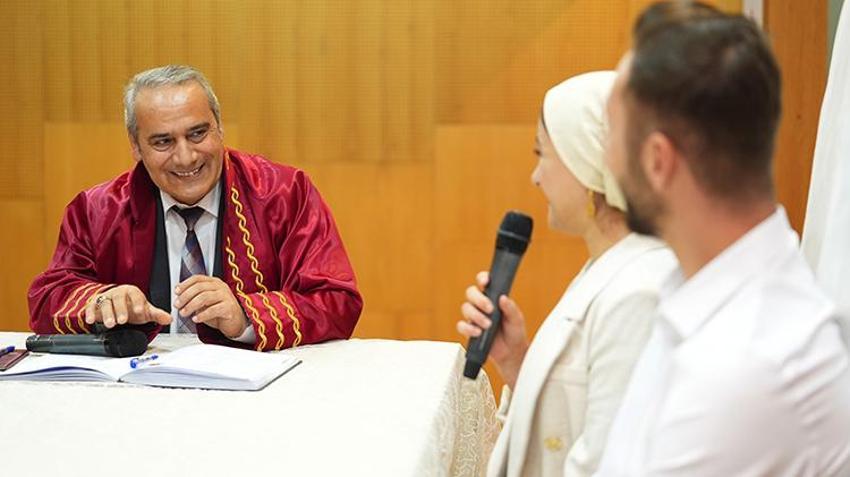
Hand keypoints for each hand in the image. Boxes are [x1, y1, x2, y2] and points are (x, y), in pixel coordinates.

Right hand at [85, 284, 171, 328]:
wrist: (116, 305)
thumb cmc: (131, 306)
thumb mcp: (145, 310)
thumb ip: (156, 314)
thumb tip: (169, 319)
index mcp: (131, 291)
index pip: (135, 294)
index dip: (137, 302)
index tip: (140, 311)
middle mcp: (118, 293)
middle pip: (118, 298)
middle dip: (120, 310)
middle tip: (122, 321)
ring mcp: (106, 298)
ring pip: (105, 303)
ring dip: (106, 314)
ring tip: (110, 324)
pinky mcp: (94, 304)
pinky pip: (91, 307)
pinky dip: (89, 313)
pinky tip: (90, 320)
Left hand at [174, 275, 248, 338]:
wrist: (235, 321)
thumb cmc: (219, 311)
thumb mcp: (205, 301)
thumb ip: (195, 296)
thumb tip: (179, 295)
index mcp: (214, 282)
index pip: (197, 279)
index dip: (185, 284)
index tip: (176, 292)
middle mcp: (220, 287)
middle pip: (199, 287)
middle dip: (185, 296)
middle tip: (177, 305)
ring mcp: (226, 296)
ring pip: (205, 297)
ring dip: (191, 305)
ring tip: (184, 313)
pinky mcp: (229, 307)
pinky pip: (213, 310)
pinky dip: (202, 315)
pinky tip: (195, 319)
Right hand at [457, 271, 528, 388]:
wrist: (511, 352)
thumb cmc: (514, 332)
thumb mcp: (517, 319)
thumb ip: (511, 308)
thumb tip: (503, 298)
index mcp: (493, 297)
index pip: (483, 282)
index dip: (482, 278)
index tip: (485, 282)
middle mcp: (481, 305)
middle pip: (471, 293)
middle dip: (479, 299)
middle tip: (490, 309)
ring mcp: (474, 317)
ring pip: (465, 308)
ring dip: (476, 316)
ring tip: (488, 325)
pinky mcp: (469, 330)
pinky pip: (461, 325)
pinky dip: (469, 328)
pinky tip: (478, 332)